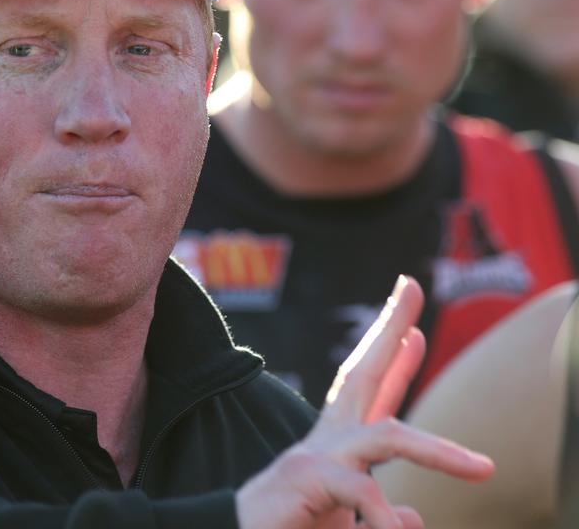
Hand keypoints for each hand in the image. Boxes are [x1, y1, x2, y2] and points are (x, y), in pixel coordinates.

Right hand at [235, 275, 494, 528]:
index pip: (369, 394)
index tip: (416, 331)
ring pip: (387, 434)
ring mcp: (315, 454)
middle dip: (388, 328)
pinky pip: (363, 490)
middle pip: (362, 372)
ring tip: (482, 469)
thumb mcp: (343, 520)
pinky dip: (385, 517)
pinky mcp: (308, 477)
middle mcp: (326, 440)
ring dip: (437, 450)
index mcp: (336, 448)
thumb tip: (414, 517)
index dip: (395, 362)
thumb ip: (377, 511)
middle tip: (411, 285)